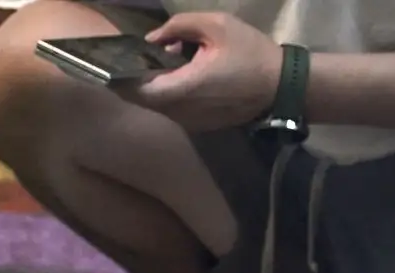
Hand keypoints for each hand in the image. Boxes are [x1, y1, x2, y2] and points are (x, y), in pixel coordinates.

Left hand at [122, 13, 282, 132]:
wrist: (282, 86)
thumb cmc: (251, 52)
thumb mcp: (217, 25)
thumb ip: (179, 26)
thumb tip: (153, 38)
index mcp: (185, 88)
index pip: (139, 90)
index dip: (122, 78)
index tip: (113, 62)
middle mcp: (183, 112)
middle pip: (145, 100)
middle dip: (134, 80)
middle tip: (132, 59)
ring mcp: (191, 123)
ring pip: (158, 107)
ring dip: (152, 87)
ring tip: (158, 63)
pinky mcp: (199, 126)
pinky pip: (173, 110)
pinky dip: (167, 94)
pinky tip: (175, 75)